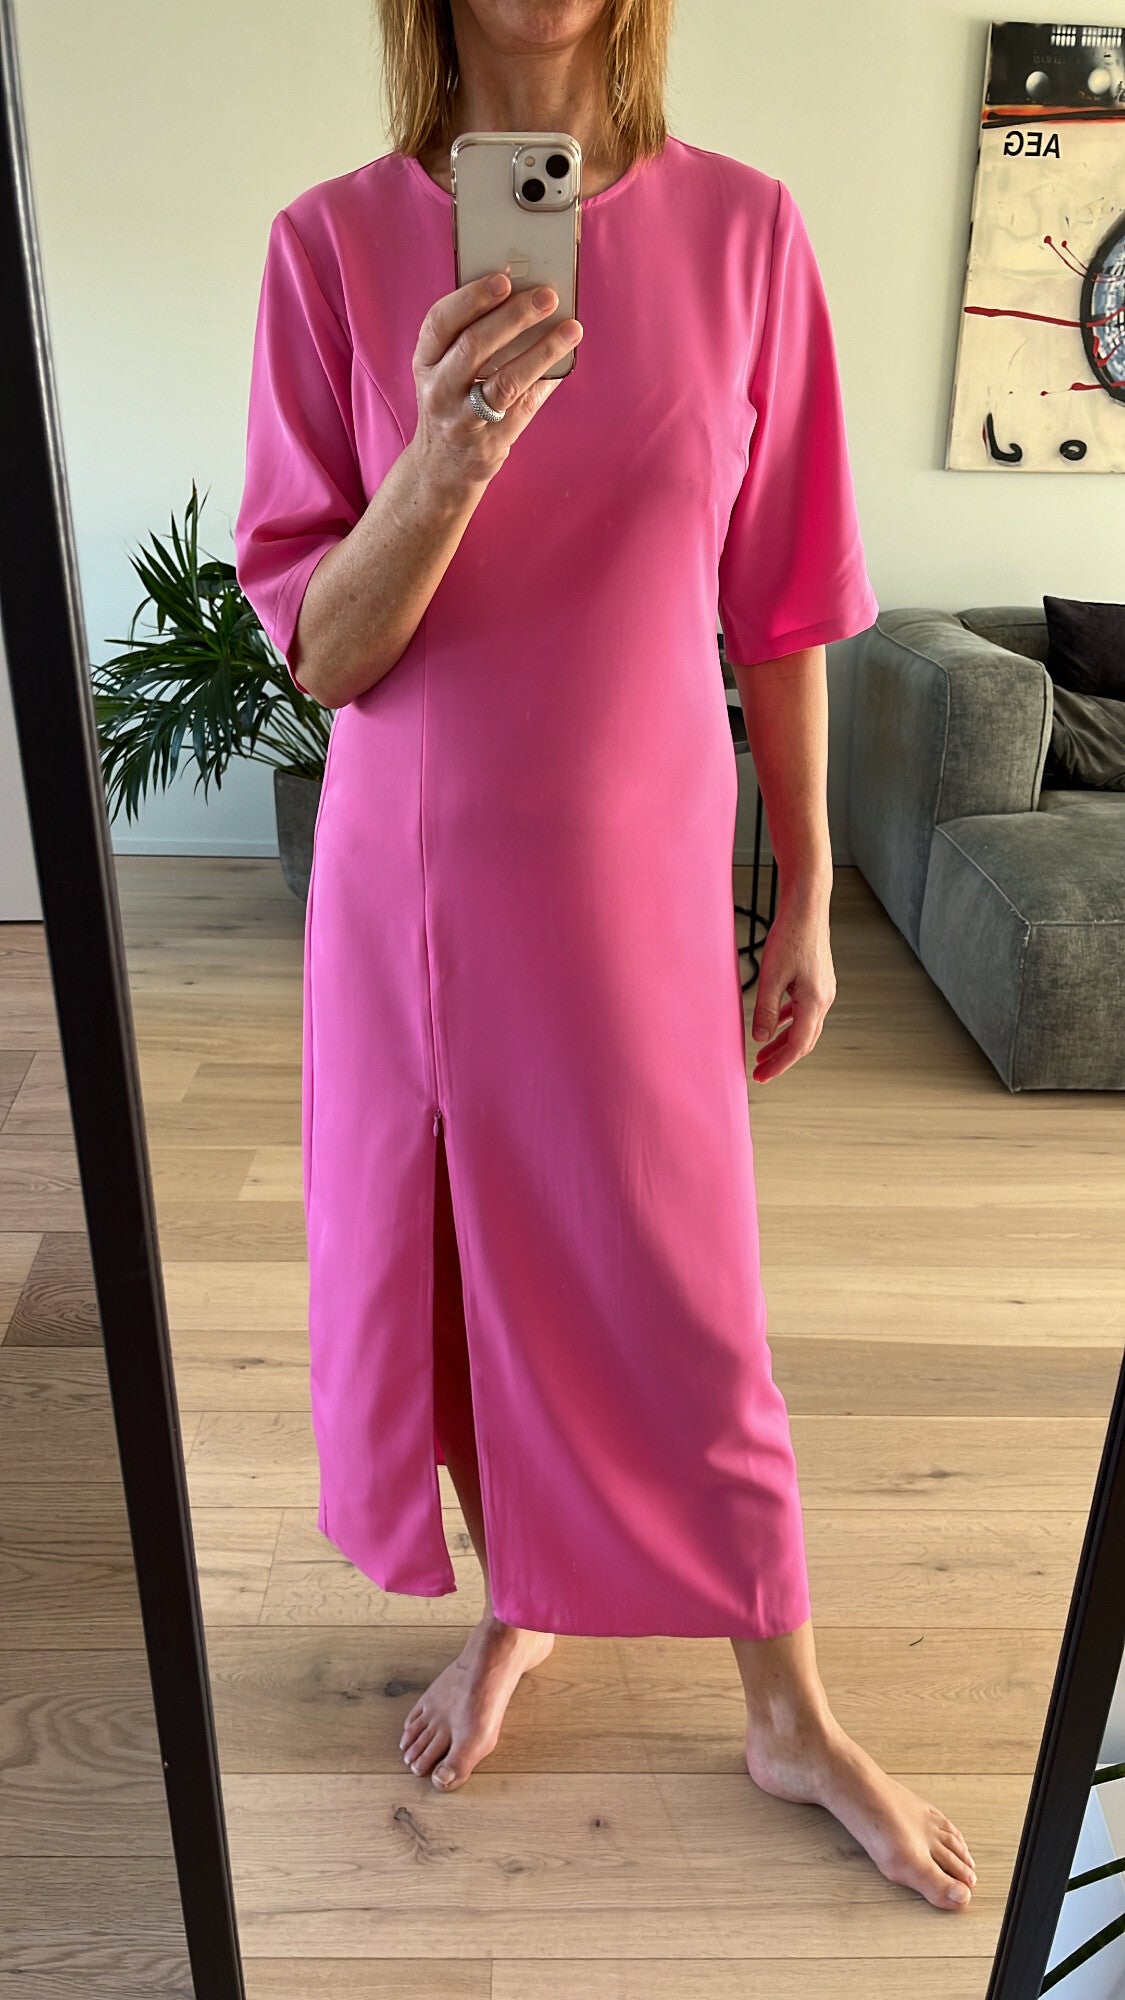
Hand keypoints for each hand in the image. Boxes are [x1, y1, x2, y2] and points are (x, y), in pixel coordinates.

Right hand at [411, 270, 582, 493]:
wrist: (440, 468)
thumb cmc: (452, 403)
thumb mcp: (445, 371)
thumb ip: (475, 338)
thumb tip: (529, 301)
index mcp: (425, 362)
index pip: (441, 321)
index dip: (471, 297)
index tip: (503, 278)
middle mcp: (438, 390)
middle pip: (474, 346)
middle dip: (514, 317)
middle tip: (547, 296)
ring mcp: (462, 419)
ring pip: (505, 381)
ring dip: (541, 351)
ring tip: (570, 329)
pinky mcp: (489, 442)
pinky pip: (523, 408)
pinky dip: (544, 381)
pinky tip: (564, 361)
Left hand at [749, 885, 835, 1084]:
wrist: (808, 906)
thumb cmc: (790, 935)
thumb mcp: (772, 975)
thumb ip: (766, 1009)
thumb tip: (761, 1038)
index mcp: (815, 1001)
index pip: (798, 1046)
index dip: (779, 1064)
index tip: (761, 1076)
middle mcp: (824, 998)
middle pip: (804, 1040)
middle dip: (781, 1058)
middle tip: (759, 1072)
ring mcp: (824, 989)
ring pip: (804, 1026)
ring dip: (784, 1041)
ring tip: (763, 1053)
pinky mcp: (818, 980)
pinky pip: (804, 1010)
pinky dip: (790, 1022)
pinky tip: (776, 1024)